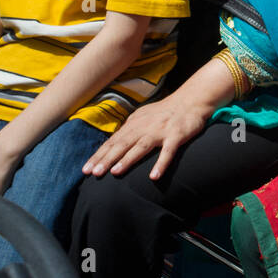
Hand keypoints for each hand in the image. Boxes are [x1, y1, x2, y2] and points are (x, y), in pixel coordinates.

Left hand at [81, 94, 205, 180]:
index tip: (85, 169)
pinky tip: (154, 177)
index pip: (113, 142)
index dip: (99, 155)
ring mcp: (160, 131)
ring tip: (115, 172)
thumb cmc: (166, 111)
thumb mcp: (143, 116)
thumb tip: (114, 140)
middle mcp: (144, 127)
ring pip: (141, 147)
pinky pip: (168, 152)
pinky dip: (161, 163)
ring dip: (127, 160)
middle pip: (122, 145)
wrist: (191, 100)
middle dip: (106, 159)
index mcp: (134, 124)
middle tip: (93, 173)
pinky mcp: (176, 136)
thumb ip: (130, 128)